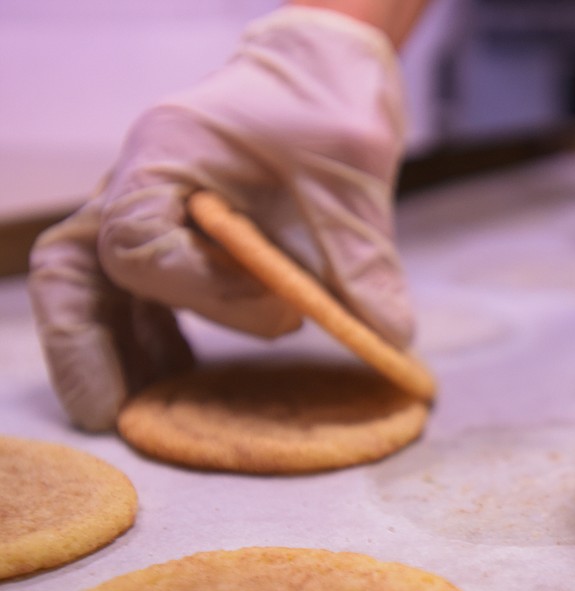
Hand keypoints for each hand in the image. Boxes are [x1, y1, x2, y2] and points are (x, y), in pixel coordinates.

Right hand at [29, 6, 414, 430]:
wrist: (324, 79)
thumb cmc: (330, 110)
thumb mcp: (353, 183)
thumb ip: (363, 260)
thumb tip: (389, 340)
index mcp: (168, 152)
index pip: (138, 241)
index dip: (203, 292)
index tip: (279, 308)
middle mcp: (139, 181)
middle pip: (73, 269)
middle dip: (83, 344)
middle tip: (108, 416)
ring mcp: (146, 207)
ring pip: (91, 286)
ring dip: (114, 352)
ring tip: (147, 416)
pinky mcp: (170, 235)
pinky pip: (135, 295)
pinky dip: (150, 340)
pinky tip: (183, 381)